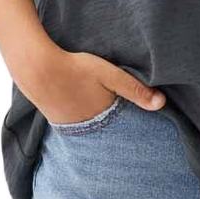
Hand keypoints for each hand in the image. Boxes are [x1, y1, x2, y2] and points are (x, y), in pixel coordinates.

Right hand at [16, 47, 165, 124]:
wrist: (37, 69)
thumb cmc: (76, 69)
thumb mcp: (110, 75)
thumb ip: (136, 89)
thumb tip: (162, 104)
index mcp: (104, 118)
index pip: (125, 126)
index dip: (134, 122)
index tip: (144, 123)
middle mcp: (88, 128)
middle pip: (109, 129)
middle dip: (117, 126)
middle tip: (124, 120)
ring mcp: (70, 126)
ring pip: (92, 126)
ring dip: (99, 120)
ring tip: (103, 110)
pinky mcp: (57, 120)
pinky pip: (77, 123)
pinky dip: (83, 116)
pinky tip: (83, 105)